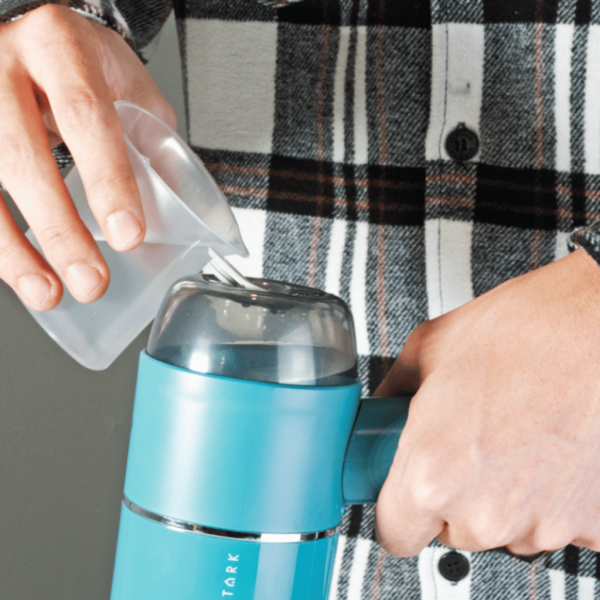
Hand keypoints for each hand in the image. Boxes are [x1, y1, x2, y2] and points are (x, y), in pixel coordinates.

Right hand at [0, 5, 175, 309]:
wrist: (30, 28)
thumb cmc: (81, 61)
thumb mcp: (126, 86)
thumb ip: (149, 141)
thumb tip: (174, 209)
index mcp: (59, 48)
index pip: (85, 117)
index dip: (107, 180)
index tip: (127, 236)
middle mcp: (2, 67)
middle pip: (22, 156)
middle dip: (59, 231)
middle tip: (91, 281)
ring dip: (12, 250)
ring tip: (46, 293)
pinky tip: (15, 270)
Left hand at [375, 249, 599, 556]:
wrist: (597, 324)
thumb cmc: (523, 329)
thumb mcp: (430, 347)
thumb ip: (393, 391)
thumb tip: (382, 406)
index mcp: (432, 474)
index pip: (394, 533)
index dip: (397, 508)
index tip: (404, 492)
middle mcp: (484, 512)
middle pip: (449, 529)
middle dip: (450, 493)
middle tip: (465, 444)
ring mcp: (541, 524)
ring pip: (501, 528)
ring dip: (499, 495)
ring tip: (512, 436)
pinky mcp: (591, 525)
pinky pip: (551, 522)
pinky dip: (547, 496)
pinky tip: (547, 448)